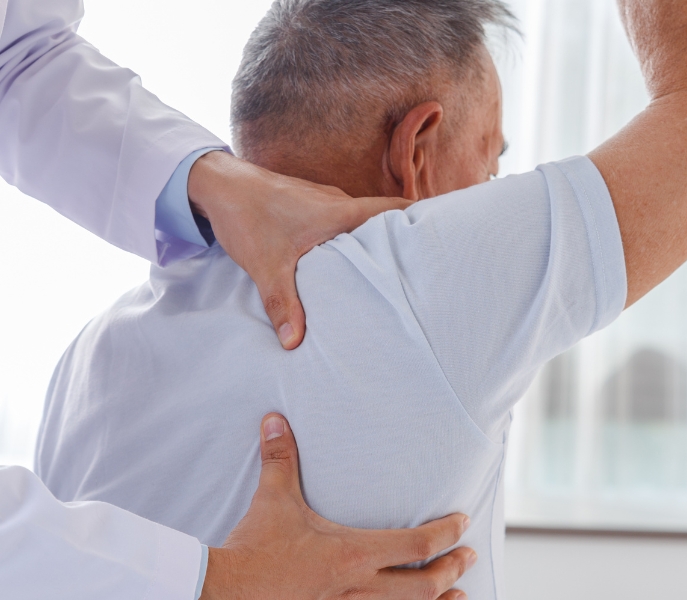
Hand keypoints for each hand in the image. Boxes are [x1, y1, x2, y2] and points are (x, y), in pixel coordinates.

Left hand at [187, 151, 412, 348]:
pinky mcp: (310, 207)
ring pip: (362, 223)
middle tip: (425, 266)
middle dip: (404, 241)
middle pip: (384, 219)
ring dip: (375, 243)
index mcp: (340, 213)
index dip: (423, 219)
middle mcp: (339, 203)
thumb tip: (295, 343)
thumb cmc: (247, 218)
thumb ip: (283, 304)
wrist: (217, 185)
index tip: (447, 234)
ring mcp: (325, 203)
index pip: (395, 210)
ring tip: (392, 272)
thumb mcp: (266, 266)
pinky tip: (349, 264)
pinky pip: (343, 224)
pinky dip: (352, 241)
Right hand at [201, 414, 474, 599]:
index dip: (448, 533)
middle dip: (453, 570)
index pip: (418, 544)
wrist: (225, 593)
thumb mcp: (272, 501)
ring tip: (458, 595)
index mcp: (354, 554)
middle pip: (425, 586)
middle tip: (469, 556)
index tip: (463, 522)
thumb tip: (275, 420)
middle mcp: (359, 588)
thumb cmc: (253, 549)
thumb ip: (280, 459)